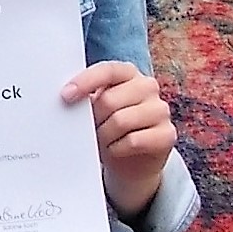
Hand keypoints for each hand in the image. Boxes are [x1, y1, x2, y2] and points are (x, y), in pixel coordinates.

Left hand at [61, 61, 174, 219]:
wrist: (130, 161)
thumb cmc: (108, 127)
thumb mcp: (96, 109)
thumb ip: (86, 98)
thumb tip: (65, 97)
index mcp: (127, 73)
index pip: (107, 70)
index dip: (86, 81)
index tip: (66, 95)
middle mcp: (147, 87)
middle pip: (110, 100)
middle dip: (93, 119)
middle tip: (88, 129)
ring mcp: (161, 110)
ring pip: (121, 121)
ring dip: (103, 135)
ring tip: (100, 140)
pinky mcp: (167, 134)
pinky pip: (134, 140)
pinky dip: (117, 148)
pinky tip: (114, 150)